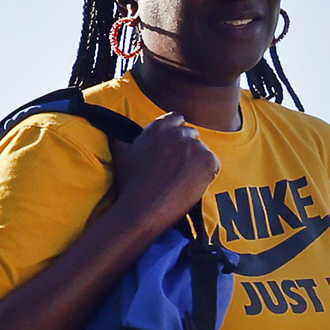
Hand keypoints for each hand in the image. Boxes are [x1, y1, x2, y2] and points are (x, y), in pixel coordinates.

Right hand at [119, 108, 220, 226]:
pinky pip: (213, 164)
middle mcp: (179, 133)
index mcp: (159, 127)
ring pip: (202, 151)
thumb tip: (116, 134)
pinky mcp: (208, 162)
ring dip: (195, 162)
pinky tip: (189, 185)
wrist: (143, 209)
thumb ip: (122, 140)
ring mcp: (195, 147)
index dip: (175, 133)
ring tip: (180, 180)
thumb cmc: (130, 185)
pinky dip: (205, 174)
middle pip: (191, 134)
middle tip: (175, 167)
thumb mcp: (121, 156)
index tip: (171, 147)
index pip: (176, 119)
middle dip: (186, 148)